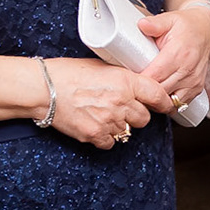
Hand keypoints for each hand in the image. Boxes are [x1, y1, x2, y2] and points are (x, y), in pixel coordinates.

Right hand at [47, 58, 172, 150]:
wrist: (44, 88)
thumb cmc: (68, 73)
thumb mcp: (102, 66)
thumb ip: (123, 77)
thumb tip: (137, 86)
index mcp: (125, 81)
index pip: (158, 96)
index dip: (164, 103)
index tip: (166, 106)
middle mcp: (121, 102)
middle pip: (144, 118)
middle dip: (137, 114)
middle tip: (123, 108)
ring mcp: (108, 121)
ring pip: (128, 132)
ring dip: (120, 125)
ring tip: (104, 114)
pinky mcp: (95, 135)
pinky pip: (111, 142)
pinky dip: (106, 137)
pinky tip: (96, 125)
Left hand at [137, 5, 209, 106]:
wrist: (207, 30)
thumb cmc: (186, 26)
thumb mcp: (170, 19)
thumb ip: (155, 23)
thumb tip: (141, 25)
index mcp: (179, 53)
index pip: (154, 75)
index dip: (138, 80)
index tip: (127, 78)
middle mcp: (188, 70)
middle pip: (160, 91)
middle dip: (144, 92)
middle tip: (132, 86)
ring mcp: (194, 82)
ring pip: (169, 102)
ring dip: (155, 100)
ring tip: (145, 91)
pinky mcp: (197, 89)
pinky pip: (179, 104)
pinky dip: (167, 103)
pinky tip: (159, 95)